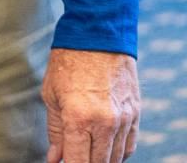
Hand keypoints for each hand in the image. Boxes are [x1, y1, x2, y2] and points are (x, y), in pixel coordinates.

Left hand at [44, 47, 137, 162]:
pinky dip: (117, 153)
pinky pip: (129, 146)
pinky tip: (105, 151)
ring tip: (85, 153)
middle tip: (71, 157)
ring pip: (115, 158)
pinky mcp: (135, 114)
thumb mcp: (51, 94)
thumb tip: (55, 158)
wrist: (98, 36)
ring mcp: (124, 120)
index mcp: (79, 117)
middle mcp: (105, 122)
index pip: (77, 161)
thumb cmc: (68, 63)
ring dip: (100, 160)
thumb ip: (55, 130)